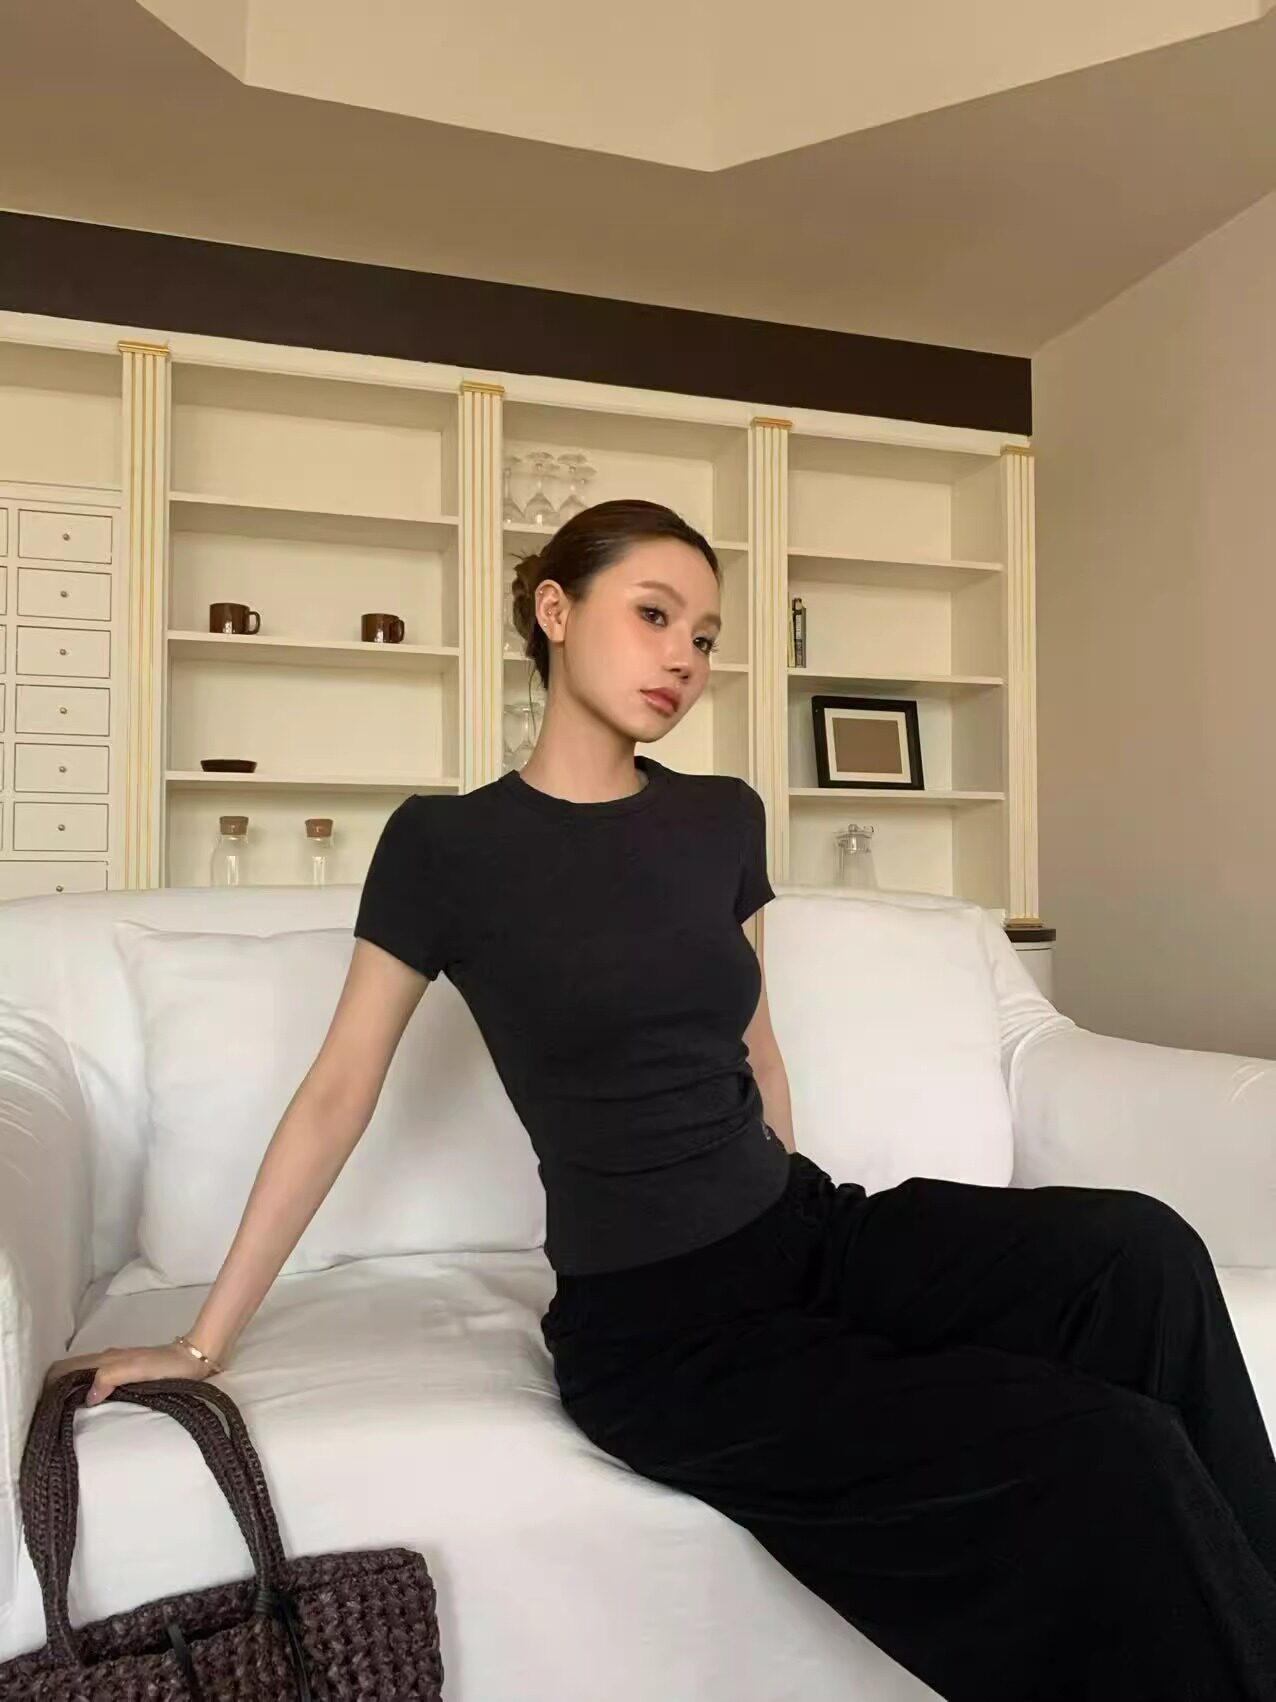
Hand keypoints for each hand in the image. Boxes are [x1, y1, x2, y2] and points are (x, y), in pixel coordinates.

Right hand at [44, 1342, 215, 1406]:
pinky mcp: (130, 1372)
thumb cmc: (167, 1366)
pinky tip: (91, 1402)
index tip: (45, 1402)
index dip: (53, 1381)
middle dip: (58, 1385)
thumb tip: (88, 1396)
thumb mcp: (138, 1370)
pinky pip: (100, 1379)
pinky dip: (89, 1388)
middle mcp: (109, 1359)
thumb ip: (111, 1377)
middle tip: (51, 1411)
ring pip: (87, 1374)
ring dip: (73, 1388)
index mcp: (107, 1359)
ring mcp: (119, 1365)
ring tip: (65, 1410)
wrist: (196, 1358)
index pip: (68, 1366)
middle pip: (74, 1369)